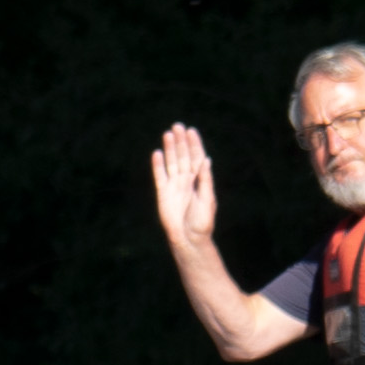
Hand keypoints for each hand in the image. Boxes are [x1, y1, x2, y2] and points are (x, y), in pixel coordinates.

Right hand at [151, 122, 217, 249]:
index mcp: (199, 181)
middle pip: (183, 156)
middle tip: (177, 126)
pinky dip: (158, 165)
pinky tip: (156, 153)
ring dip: (169, 149)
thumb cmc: (202, 222)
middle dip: (181, 142)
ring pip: (171, 162)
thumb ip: (205, 180)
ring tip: (167, 134)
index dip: (194, 144)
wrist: (188, 238)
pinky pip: (159, 176)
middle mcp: (187, 180)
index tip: (191, 131)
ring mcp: (174, 185)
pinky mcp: (163, 193)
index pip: (196, 158)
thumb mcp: (208, 200)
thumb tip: (206, 160)